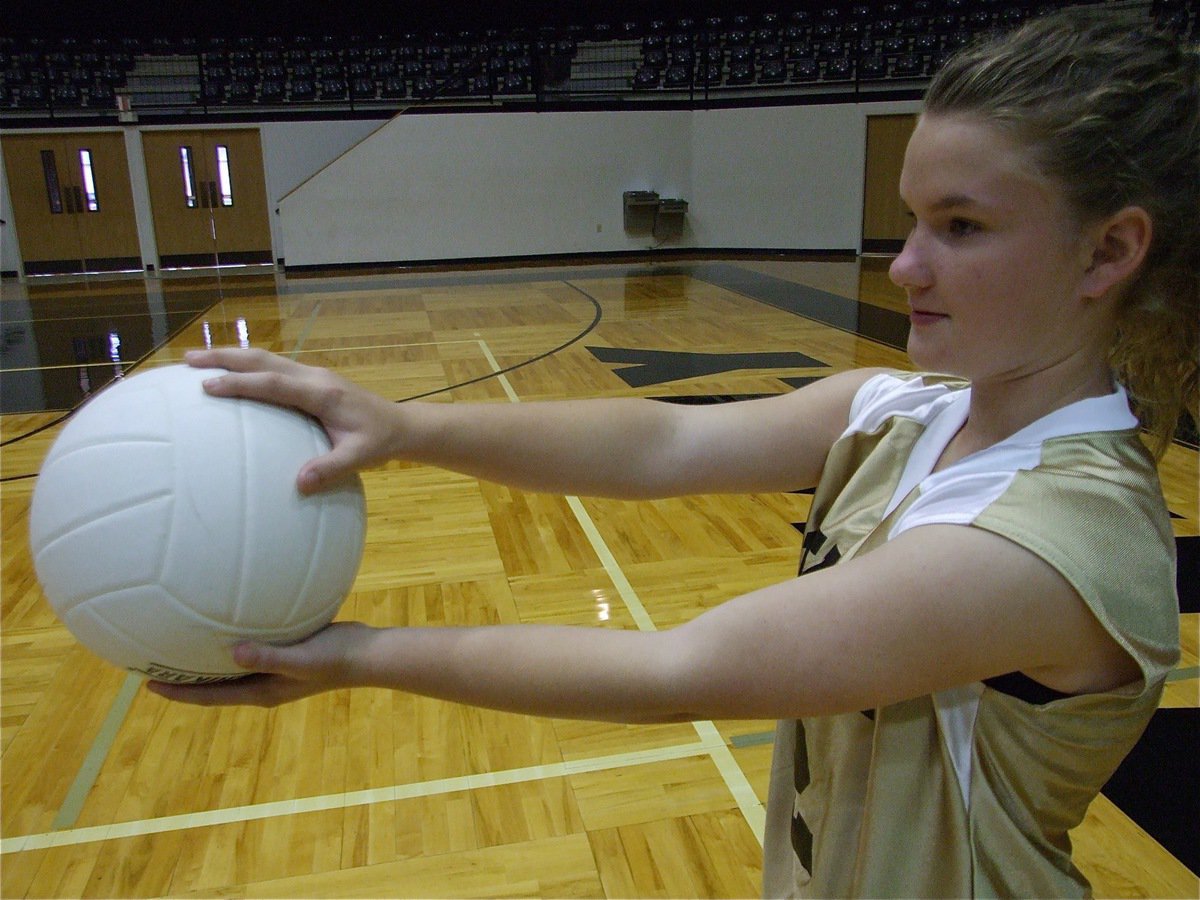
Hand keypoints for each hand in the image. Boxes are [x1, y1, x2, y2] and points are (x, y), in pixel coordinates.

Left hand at [145, 621, 376, 706]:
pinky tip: (224, 627)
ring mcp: (273, 672)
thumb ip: (269, 656)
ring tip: (180, 647)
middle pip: (213, 687)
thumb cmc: (335, 657)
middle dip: (183, 679)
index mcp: (261, 692)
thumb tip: (233, 651)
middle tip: (154, 664)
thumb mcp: (301, 658)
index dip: (178, 692)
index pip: (209, 696)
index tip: (147, 684)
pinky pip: (246, 655)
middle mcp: (261, 685)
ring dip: (204, 664)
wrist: (367, 654)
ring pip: (228, 672)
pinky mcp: (283, 656)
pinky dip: (229, 648)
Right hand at [185, 348, 400, 493]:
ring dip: (232, 357)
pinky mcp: (311, 380)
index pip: (274, 383)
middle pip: (264, 359)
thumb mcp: (361, 458)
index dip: (241, 383)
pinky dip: (247, 366)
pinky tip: (229, 375)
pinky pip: (273, 367)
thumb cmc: (380, 442)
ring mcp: (312, 375)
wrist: (401, 425)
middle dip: (225, 357)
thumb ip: (331, 469)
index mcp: (323, 394)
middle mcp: (314, 377)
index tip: (208, 385)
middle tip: (187, 361)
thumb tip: (299, 484)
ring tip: (196, 361)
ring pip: (266, 358)